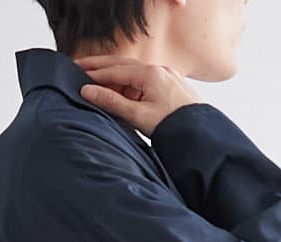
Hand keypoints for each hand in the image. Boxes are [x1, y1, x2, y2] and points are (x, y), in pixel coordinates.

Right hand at [73, 56, 199, 133]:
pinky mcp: (172, 86)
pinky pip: (146, 81)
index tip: (78, 75)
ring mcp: (167, 77)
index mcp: (150, 74)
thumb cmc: (175, 127)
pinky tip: (123, 93)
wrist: (202, 137)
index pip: (115, 70)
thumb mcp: (139, 116)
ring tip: (99, 84)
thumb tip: (88, 92)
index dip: (95, 73)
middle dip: (101, 67)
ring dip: (116, 77)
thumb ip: (113, 102)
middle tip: (80, 67)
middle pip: (123, 65)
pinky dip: (131, 84)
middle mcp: (159, 70)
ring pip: (135, 73)